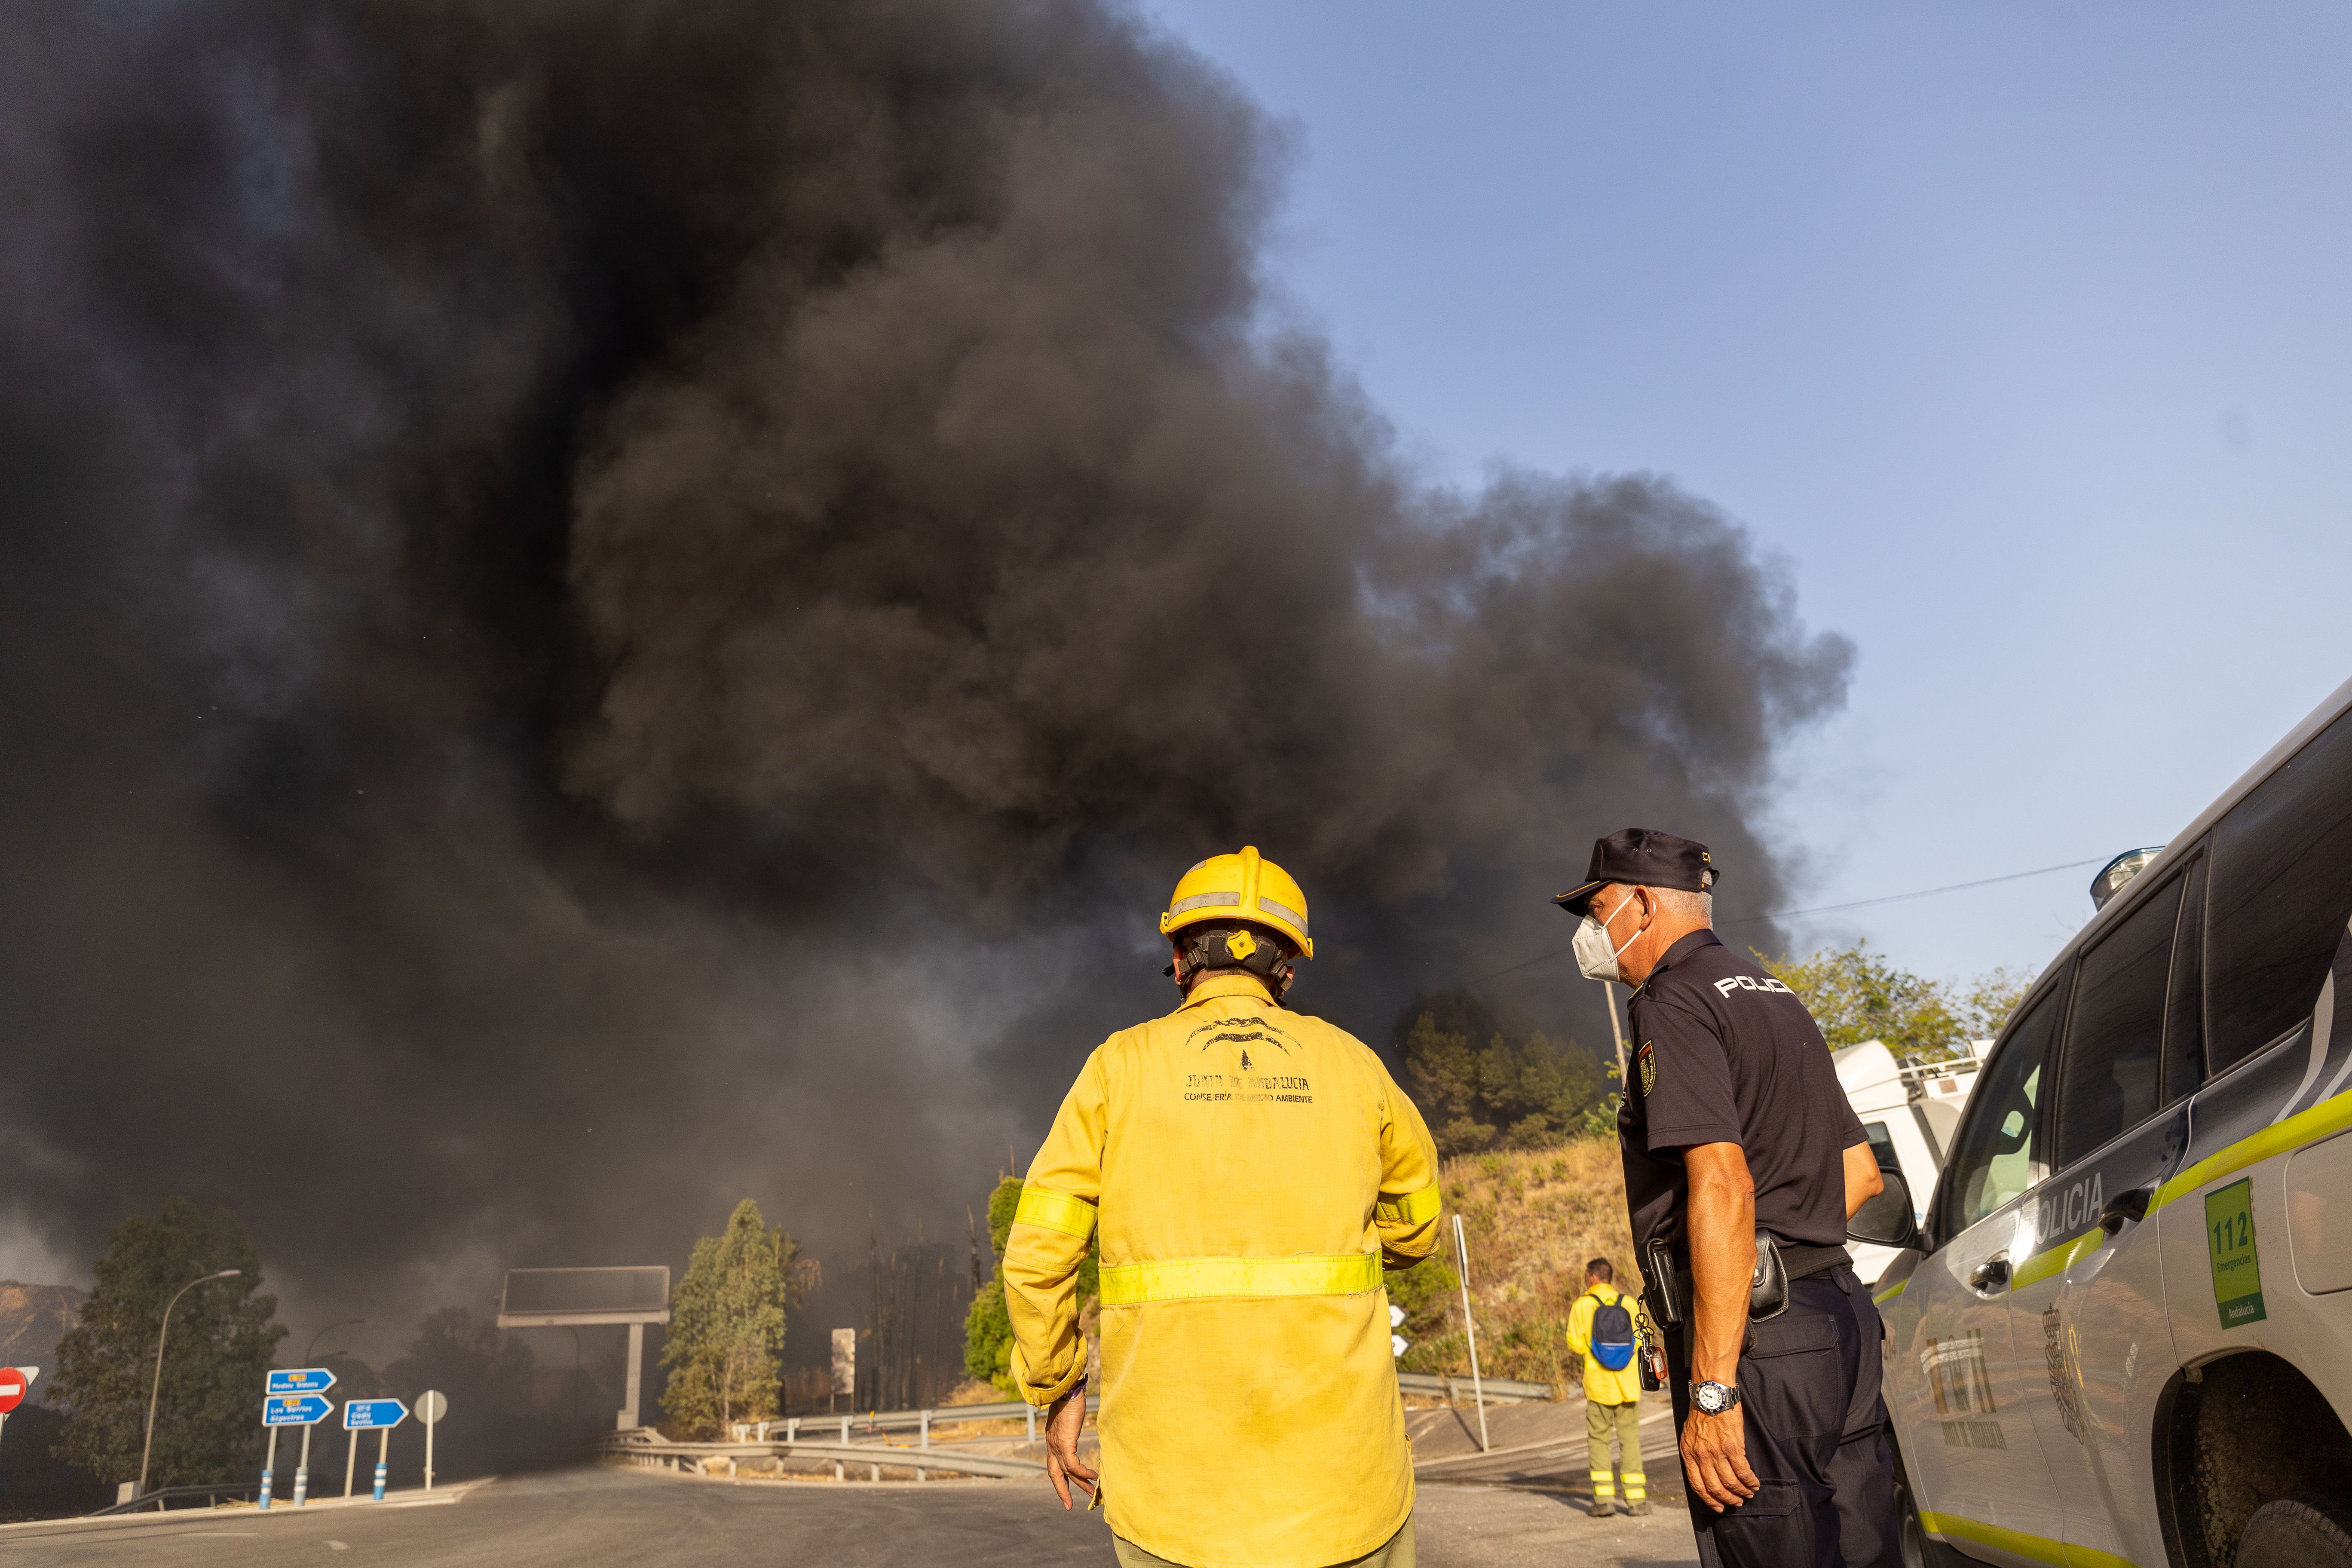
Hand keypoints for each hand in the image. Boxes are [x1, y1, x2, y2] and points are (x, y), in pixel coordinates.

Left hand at [1043, 1385, 1097, 1510]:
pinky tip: (1093, 1476)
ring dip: (1079, 1484)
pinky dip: (1083, 1473)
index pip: (1053, 1465)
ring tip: (1091, 1493)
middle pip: (1055, 1474)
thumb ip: (1068, 1425)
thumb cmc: (1068, 1398)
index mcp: (1051, 1441)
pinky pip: (1073, 1465)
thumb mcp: (1066, 1417)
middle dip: (1062, 1490)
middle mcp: (1051, 1445)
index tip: (1065, 1491)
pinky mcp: (1064, 1442)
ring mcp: (1056, 1445)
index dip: (1059, 1479)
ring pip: (1066, 1472)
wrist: (1064, 1388)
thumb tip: (1073, 1420)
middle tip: (1068, 1506)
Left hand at [1680, 1404, 1758, 1512]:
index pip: (1697, 1484)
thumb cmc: (1702, 1411)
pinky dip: (1750, 1481)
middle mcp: (1701, 1455)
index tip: (1718, 1507)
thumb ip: (1694, 1452)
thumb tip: (1702, 1470)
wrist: (1711, 1393)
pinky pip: (1743, 1471)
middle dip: (1727, 1499)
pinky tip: (1754, 1483)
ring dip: (1741, 1492)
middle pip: (1715, 1487)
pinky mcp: (1732, 1446)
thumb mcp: (1689, 1434)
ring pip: (1730, 1482)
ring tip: (1748, 1494)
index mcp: (1688, 1453)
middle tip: (1737, 1502)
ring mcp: (1716, 1452)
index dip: (1709, 1499)